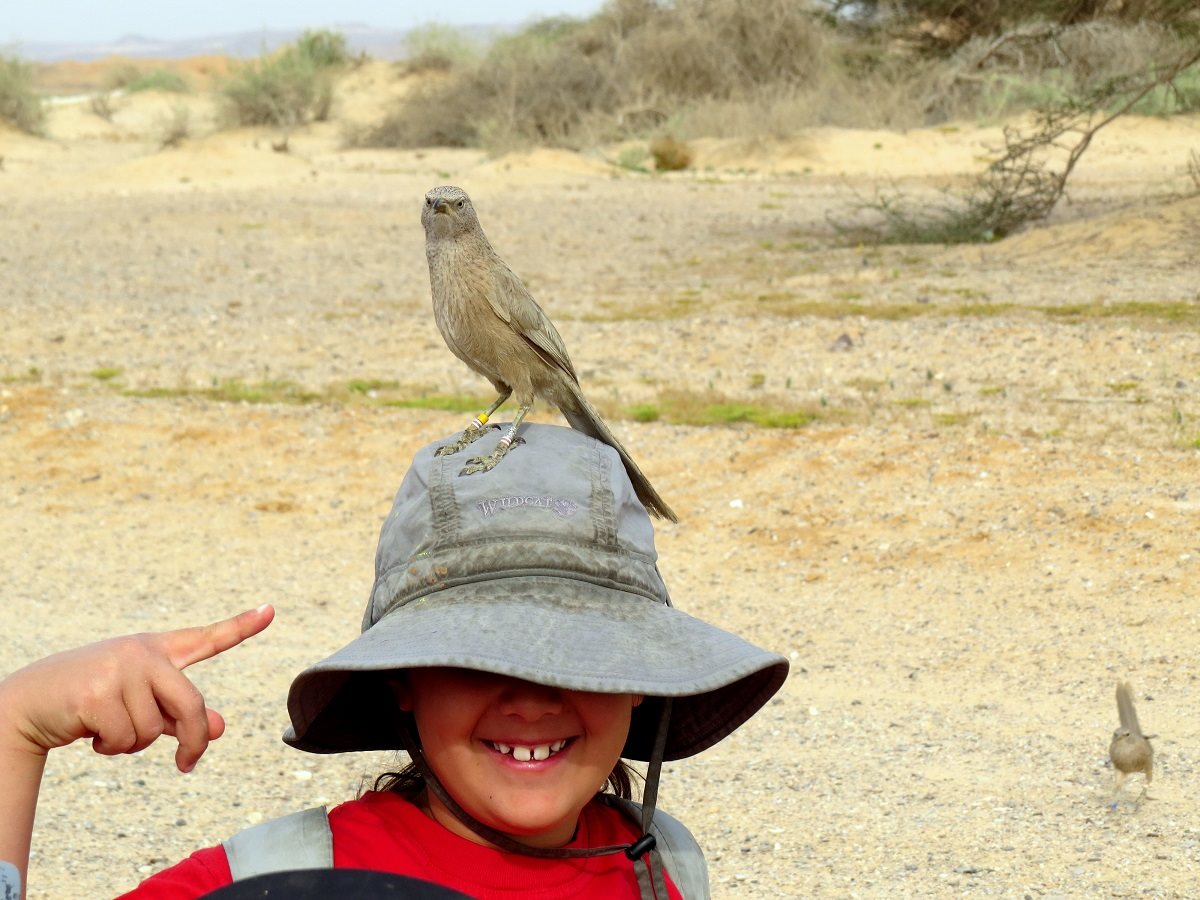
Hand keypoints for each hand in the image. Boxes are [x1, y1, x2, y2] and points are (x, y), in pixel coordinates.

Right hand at [0, 605, 273, 772]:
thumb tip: (220, 728)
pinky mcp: (97, 694)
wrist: (29, 702)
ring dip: (134, 744)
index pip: (207, 638)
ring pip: (154, 730)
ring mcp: (120, 670)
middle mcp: (142, 653)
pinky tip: (91, 734)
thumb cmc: (91, 700)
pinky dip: (112, 748)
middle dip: (192, 741)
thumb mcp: (140, 703)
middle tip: (188, 765)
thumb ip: (180, 714)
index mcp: (157, 650)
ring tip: (108, 730)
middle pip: (191, 704)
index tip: (271, 611)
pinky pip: (126, 739)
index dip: (242, 626)